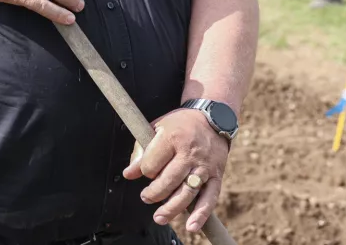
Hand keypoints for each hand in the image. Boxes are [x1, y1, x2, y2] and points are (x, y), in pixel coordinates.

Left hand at [122, 108, 230, 233]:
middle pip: (168, 181)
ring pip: (187, 192)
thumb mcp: (156, 128)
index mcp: (172, 138)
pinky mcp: (216, 176)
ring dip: (171, 208)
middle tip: (145, 197)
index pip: (152, 164)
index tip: (144, 171)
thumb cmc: (179, 125)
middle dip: (154, 193)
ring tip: (159, 217)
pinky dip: (200, 215)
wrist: (212, 118)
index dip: (144, 172)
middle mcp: (189, 153)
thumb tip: (129, 173)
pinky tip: (191, 227)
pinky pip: (209, 199)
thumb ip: (142, 150)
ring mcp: (204, 166)